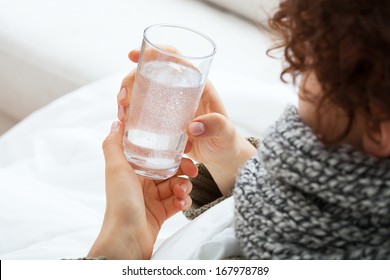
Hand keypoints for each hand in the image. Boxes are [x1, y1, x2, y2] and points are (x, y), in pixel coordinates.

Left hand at [88, 121, 196, 259]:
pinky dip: (182, 201)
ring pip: (175, 184)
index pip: (154, 154)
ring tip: (182, 192)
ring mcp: (152, 198)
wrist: (127, 239)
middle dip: (183, 169)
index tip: (184, 148)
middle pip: (169, 169)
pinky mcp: (161, 213)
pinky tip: (181, 204)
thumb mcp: (115, 168)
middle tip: (192, 171)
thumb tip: (116, 122)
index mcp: (131, 170)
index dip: (170, 150)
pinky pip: (177, 201)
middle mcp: (141, 183)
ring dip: (183, 186)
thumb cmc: (120, 203)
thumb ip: (114, 144)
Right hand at [117, 49, 256, 194]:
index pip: (174, 59)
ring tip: (122, 115)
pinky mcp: (164, 121)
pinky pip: (144, 111)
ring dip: (127, 98)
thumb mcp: (225, 133)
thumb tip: (193, 126)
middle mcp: (182, 91)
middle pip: (151, 74)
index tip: (133, 56)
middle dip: (130, 81)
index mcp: (198, 85)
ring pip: (143, 92)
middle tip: (123, 100)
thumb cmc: (226, 142)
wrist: (222, 158)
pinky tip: (125, 122)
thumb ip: (216, 127)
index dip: (154, 52)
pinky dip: (131, 114)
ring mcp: (171, 106)